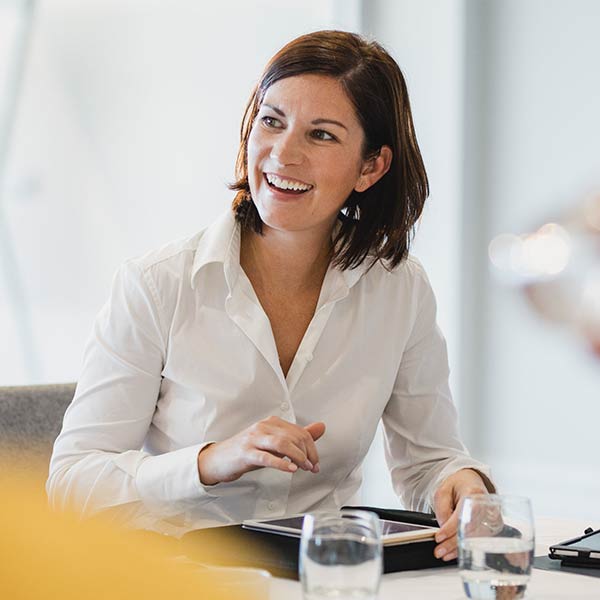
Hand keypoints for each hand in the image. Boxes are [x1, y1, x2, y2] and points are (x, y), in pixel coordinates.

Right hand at [197, 416, 325, 484]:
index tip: (315, 462)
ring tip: (304, 468)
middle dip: (307, 454)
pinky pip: (266, 457)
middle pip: (293, 437)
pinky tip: (290, 469)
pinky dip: (281, 463)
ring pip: (282, 443)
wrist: (218, 459)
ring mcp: (253, 439)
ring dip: (297, 457)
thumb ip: (297, 436)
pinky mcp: (246, 453)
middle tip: (312, 467)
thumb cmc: (247, 451)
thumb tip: (321, 427)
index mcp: (271, 422)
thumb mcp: (274, 443)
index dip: (312, 447)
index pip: (299, 431)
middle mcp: (263, 427)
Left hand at [432, 468, 490, 561]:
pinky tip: (455, 552)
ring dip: (458, 549)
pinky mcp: (492, 526)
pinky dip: (465, 547)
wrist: (471, 482)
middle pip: (469, 530)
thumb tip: (443, 528)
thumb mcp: (442, 491)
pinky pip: (478, 540)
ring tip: (444, 553)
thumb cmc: (457, 485)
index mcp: (473, 493)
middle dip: (452, 543)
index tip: (439, 537)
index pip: (462, 515)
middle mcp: (485, 506)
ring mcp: (491, 517)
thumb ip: (442, 509)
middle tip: (439, 551)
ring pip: (474, 538)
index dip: (449, 529)